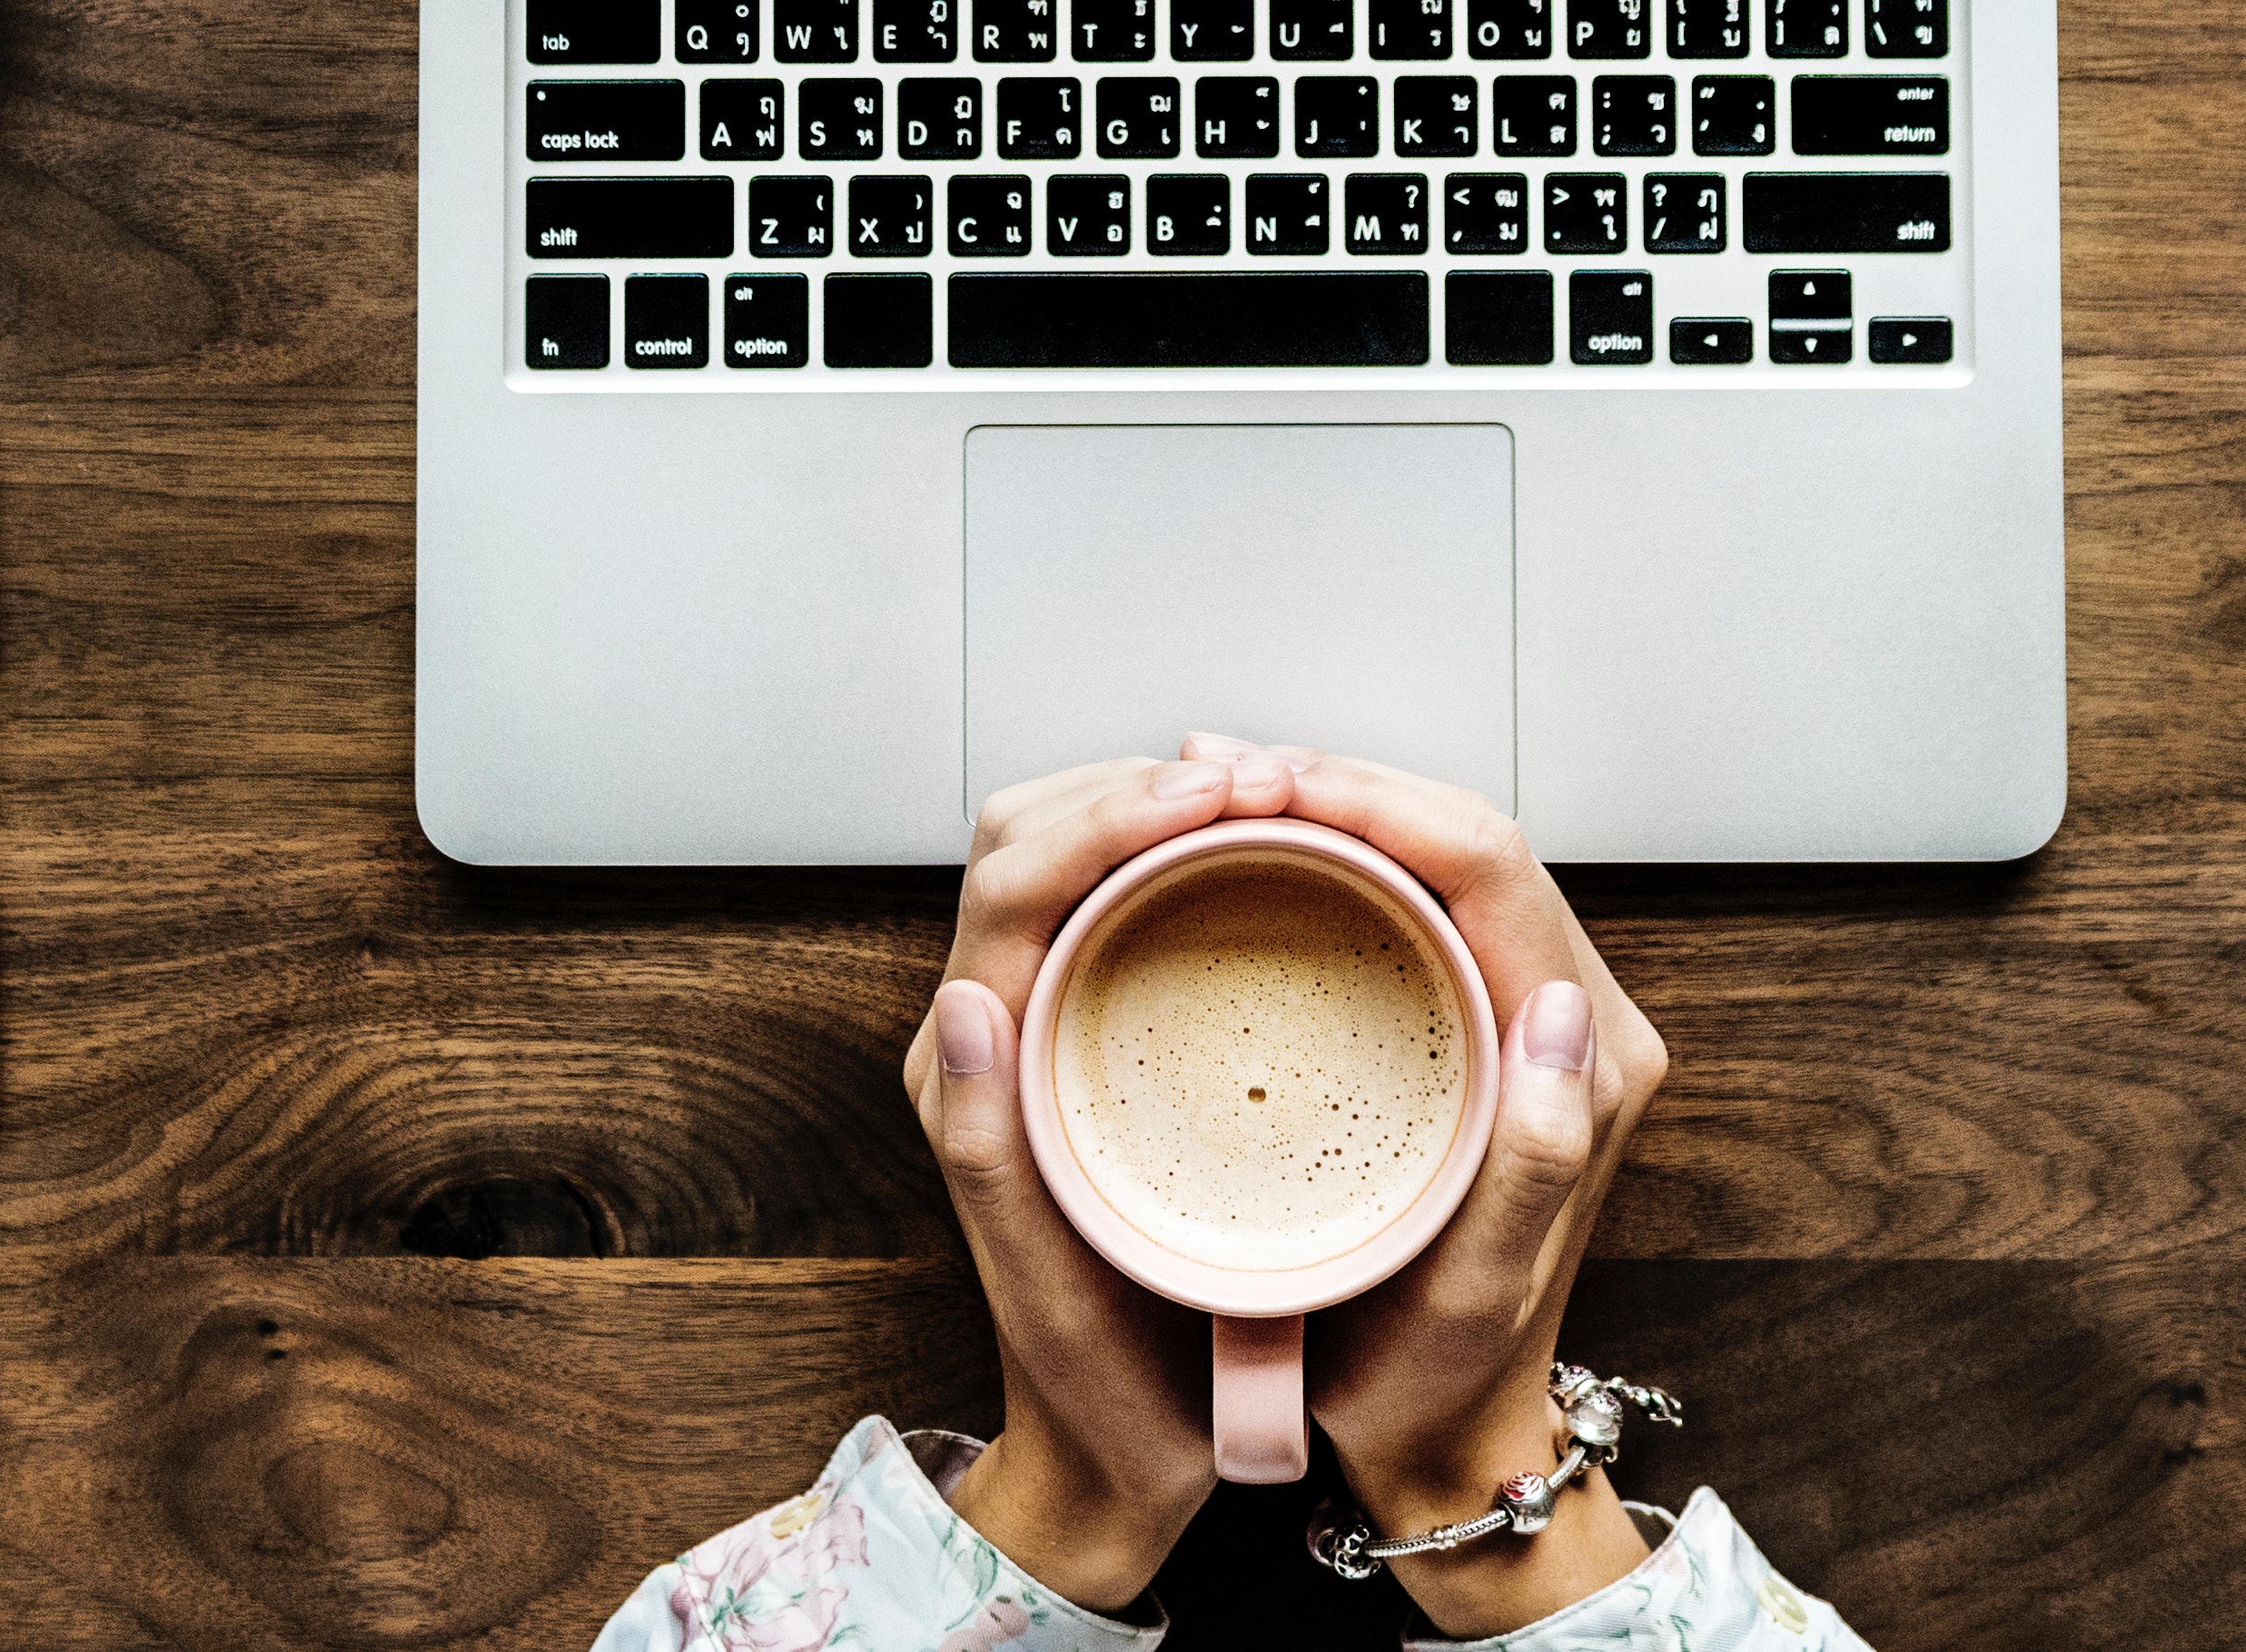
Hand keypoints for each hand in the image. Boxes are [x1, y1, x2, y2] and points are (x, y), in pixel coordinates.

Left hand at [904, 752, 1240, 1609]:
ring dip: (1162, 802)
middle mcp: (983, 1033)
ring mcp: (1034, 1030)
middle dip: (1144, 781)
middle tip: (1277, 780)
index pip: (1016, 879)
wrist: (1109, 1465)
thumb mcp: (1049, 1288)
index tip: (1226, 798)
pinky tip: (1265, 856)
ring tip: (1281, 797)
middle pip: (1034, 834)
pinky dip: (1180, 850)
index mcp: (967, 1071)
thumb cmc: (1099, 1391)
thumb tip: (963, 996)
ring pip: (1074, 852)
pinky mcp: (1085, 1040)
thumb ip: (987, 1152)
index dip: (1115, 815)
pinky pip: (1116, 900)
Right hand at [1188, 735, 1670, 1633]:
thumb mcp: (1482, 1290)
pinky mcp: (1494, 1029)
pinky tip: (1259, 847)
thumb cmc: (1440, 1377)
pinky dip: (1345, 854)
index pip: (1490, 864)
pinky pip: (1425, 899)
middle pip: (1468, 837)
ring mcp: (1538, 1018)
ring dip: (1341, 805)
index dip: (1377, 797)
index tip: (1260, 782)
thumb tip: (1558, 1008)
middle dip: (1345, 779)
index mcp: (1588, 1057)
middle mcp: (1580, 1019)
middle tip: (1209, 769)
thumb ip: (1540, 1157)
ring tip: (1218, 790)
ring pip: (1445, 855)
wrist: (1449, 1436)